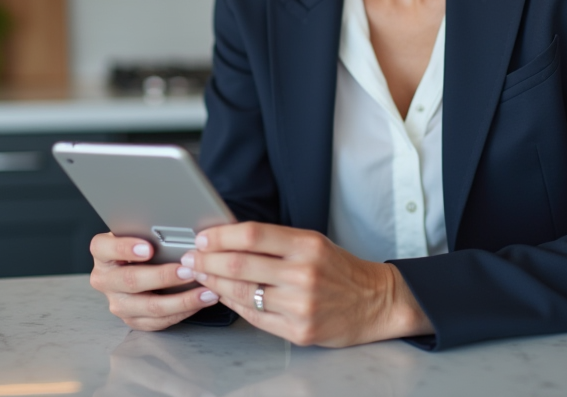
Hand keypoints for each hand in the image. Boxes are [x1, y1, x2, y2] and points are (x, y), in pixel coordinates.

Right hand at [88, 233, 219, 330]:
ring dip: (181, 300)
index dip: (125, 248)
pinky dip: (184, 311)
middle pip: (131, 281)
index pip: (104, 248)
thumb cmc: (142, 242)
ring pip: (149, 306)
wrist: (137, 265)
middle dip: (163, 276)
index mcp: (102, 253)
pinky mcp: (133, 320)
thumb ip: (149, 229)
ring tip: (205, 290)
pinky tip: (201, 301)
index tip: (148, 248)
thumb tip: (179, 225)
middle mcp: (105, 280)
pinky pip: (159, 321)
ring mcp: (118, 303)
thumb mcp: (139, 232)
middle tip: (189, 270)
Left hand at [182, 222, 433, 346]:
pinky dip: (233, 305)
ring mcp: (300, 305)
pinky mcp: (299, 331)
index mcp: (307, 246)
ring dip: (213, 284)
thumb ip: (276, 241)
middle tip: (190, 259)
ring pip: (242, 293)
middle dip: (207, 261)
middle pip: (240, 265)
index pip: (253, 235)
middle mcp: (303, 274)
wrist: (376, 302)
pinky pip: (254, 317)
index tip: (202, 237)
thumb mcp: (314, 243)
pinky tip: (222, 297)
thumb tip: (229, 238)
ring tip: (200, 277)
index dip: (221, 236)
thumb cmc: (341, 270)